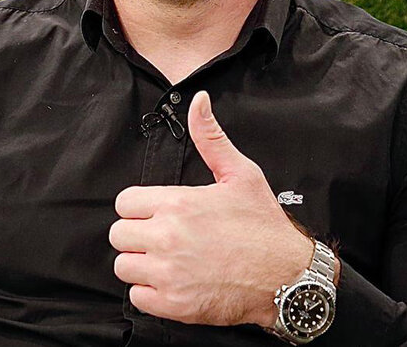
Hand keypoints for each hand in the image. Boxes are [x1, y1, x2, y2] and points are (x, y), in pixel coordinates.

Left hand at [109, 91, 313, 326]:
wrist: (287, 275)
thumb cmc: (264, 226)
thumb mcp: (241, 174)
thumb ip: (210, 138)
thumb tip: (198, 102)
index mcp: (178, 203)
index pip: (125, 202)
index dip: (140, 207)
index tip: (157, 214)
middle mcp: (168, 236)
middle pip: (119, 234)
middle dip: (137, 235)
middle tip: (163, 238)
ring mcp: (168, 272)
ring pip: (123, 266)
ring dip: (141, 264)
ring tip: (168, 261)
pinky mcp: (173, 304)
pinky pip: (136, 297)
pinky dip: (150, 293)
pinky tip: (173, 282)